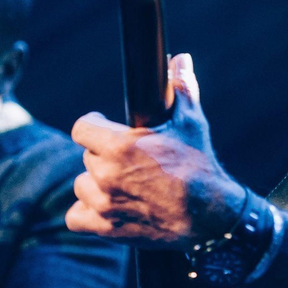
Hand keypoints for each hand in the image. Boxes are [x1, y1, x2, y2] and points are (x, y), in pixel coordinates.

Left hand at [67, 54, 245, 245]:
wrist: (211, 215)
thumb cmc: (200, 165)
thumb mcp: (190, 122)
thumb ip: (180, 88)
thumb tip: (181, 59)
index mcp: (119, 145)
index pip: (82, 128)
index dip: (94, 126)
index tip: (105, 129)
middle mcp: (106, 174)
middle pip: (87, 157)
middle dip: (104, 157)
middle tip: (127, 161)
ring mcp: (104, 204)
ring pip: (82, 186)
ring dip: (96, 185)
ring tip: (121, 185)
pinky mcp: (107, 229)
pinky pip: (76, 218)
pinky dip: (87, 213)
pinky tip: (106, 206)